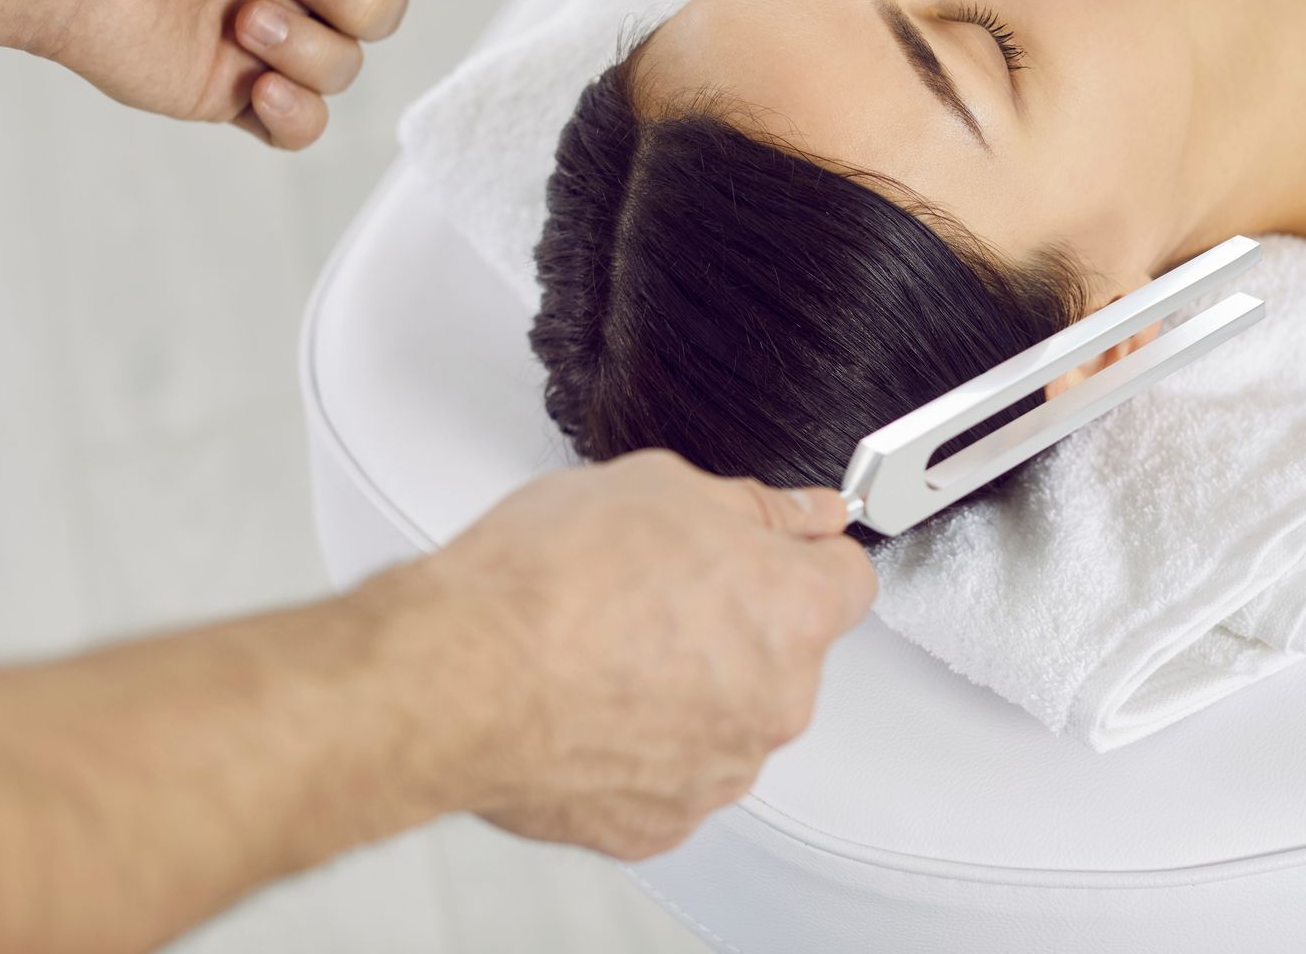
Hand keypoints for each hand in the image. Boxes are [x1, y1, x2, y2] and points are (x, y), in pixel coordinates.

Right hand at [366, 449, 875, 860]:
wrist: (458, 676)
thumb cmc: (547, 581)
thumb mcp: (660, 486)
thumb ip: (756, 507)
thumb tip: (804, 513)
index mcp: (793, 611)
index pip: (848, 579)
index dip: (803, 555)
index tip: (772, 549)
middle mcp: (776, 700)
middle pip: (785, 653)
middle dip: (736, 623)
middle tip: (655, 592)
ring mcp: (720, 769)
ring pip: (726, 716)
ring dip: (688, 687)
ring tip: (604, 648)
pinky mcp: (661, 821)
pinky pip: (669, 773)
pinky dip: (638, 746)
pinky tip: (587, 705)